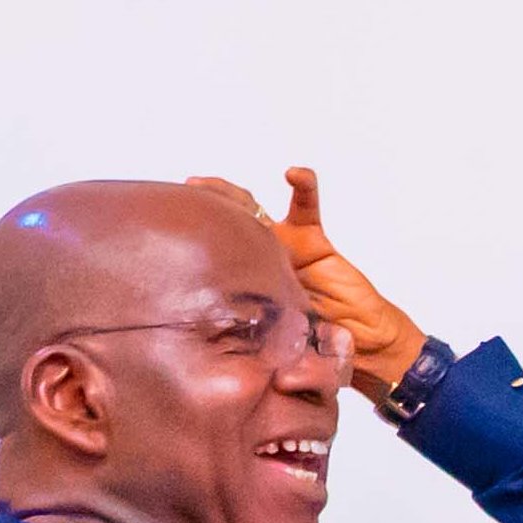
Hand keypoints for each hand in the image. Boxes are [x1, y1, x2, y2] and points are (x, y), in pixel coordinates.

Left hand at [189, 166, 427, 396]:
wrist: (359, 343)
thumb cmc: (311, 348)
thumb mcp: (263, 342)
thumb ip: (240, 331)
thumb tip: (191, 334)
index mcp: (240, 283)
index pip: (208, 255)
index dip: (189, 240)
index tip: (163, 227)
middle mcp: (257, 259)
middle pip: (222, 225)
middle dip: (202, 207)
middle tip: (186, 193)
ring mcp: (283, 246)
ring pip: (253, 209)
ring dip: (233, 194)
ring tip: (211, 185)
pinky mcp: (313, 238)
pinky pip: (307, 206)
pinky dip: (303, 186)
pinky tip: (294, 174)